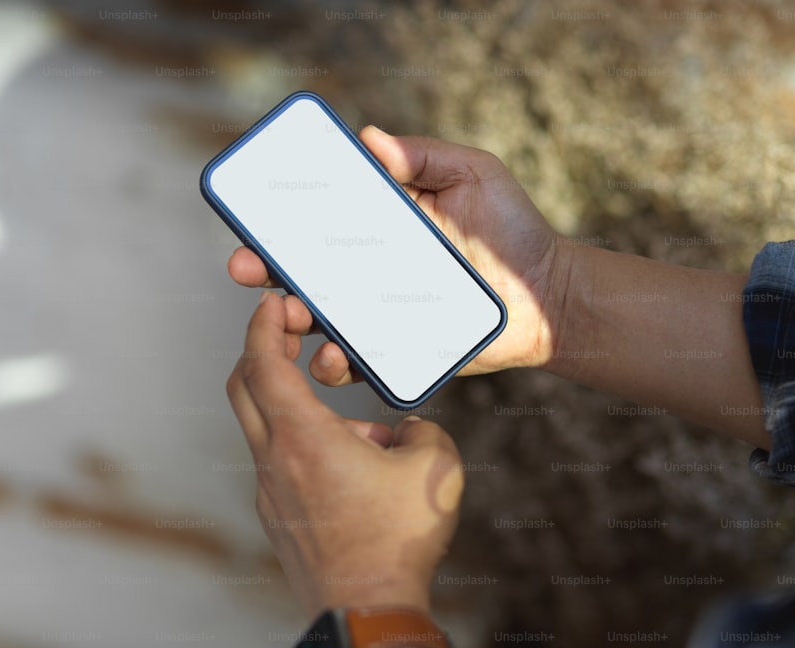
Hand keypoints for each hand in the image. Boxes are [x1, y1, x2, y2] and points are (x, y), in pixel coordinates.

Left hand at [226, 292, 465, 617]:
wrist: (367, 612)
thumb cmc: (397, 540)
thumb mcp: (433, 468)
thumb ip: (421, 432)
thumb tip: (404, 432)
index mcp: (303, 437)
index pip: (263, 363)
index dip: (263, 326)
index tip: (271, 304)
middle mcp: (274, 460)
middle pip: (243, 387)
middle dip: (260, 352)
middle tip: (289, 337)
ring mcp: (270, 493)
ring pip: (264, 429)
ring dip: (292, 406)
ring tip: (356, 427)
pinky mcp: (277, 519)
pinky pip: (279, 465)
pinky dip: (300, 446)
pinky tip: (349, 467)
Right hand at [228, 126, 562, 386]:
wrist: (549, 297)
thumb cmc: (513, 231)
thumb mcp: (474, 176)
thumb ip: (424, 156)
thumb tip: (370, 137)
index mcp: (378, 225)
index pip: (315, 220)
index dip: (276, 218)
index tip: (249, 215)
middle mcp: (367, 270)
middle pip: (300, 271)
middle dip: (262, 269)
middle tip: (245, 267)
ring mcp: (377, 313)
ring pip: (316, 320)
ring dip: (290, 319)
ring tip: (288, 315)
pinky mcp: (394, 351)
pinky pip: (354, 362)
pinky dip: (335, 364)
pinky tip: (333, 357)